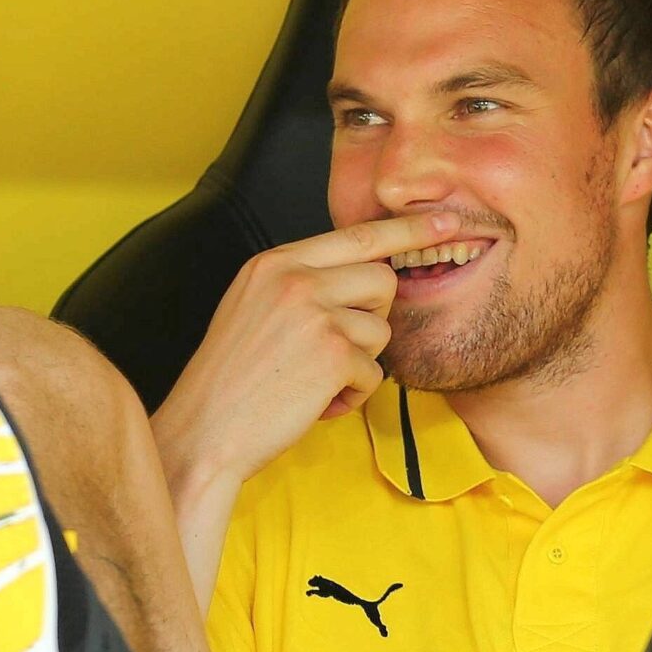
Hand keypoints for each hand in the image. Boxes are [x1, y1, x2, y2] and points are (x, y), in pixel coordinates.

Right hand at [154, 210, 457, 494]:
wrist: (204, 429)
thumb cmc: (235, 379)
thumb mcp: (258, 308)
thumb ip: (305, 284)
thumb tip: (370, 274)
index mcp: (275, 262)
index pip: (358, 235)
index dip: (408, 229)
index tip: (447, 222)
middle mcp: (294, 278)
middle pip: (382, 279)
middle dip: (374, 319)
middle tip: (335, 348)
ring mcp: (314, 312)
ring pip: (381, 330)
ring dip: (359, 363)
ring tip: (315, 380)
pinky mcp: (333, 353)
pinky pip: (374, 373)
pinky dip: (352, 396)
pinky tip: (314, 403)